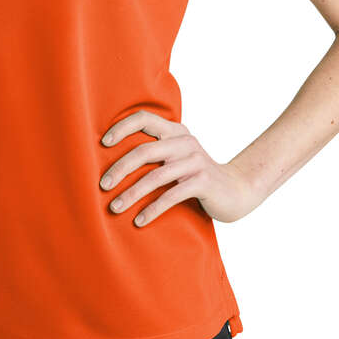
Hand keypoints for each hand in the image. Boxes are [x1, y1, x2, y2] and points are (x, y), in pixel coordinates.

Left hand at [99, 109, 260, 225]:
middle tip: (102, 186)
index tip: (102, 143)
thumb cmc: (195, 175)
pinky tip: (139, 221)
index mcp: (175, 131)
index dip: (121, 127)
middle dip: (119, 169)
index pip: (144, 118)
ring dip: (131, 194)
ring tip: (114, 208)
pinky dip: (152, 209)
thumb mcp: (176, 157)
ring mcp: (195, 161)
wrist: (235, 191)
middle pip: (144, 150)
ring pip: (155, 176)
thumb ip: (155, 151)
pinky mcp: (203, 182)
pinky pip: (171, 195)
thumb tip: (109, 157)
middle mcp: (185, 141)